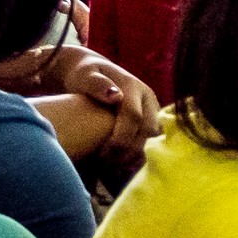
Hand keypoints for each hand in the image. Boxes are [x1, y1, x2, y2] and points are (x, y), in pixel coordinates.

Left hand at [47, 47, 161, 166]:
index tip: (102, 154)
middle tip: (107, 163)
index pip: (135, 116)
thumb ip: (96, 84)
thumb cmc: (84, 76)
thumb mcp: (84, 75)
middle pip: (149, 129)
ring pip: (154, 135)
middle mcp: (148, 97)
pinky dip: (139, 152)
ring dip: (137, 152)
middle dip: (130, 149)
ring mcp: (152, 107)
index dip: (121, 138)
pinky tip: (121, 162)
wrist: (92, 73)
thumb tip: (116, 96)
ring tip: (113, 164)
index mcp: (133, 86)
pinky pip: (152, 138)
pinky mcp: (151, 118)